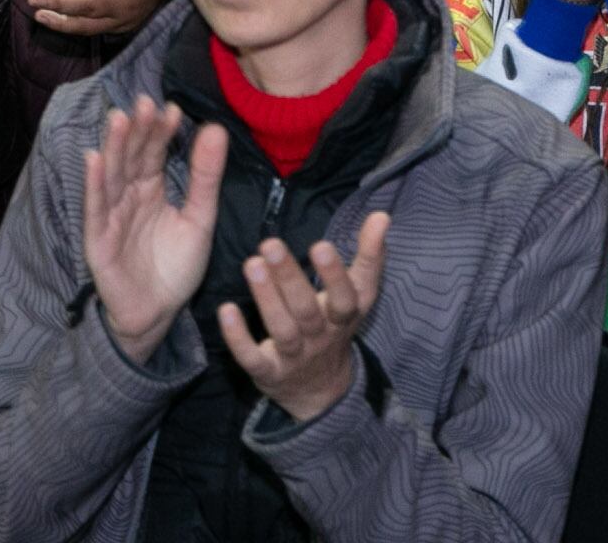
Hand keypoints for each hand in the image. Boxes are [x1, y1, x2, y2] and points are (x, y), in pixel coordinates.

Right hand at [85, 98, 225, 361]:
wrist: (157, 314)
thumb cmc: (176, 266)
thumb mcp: (200, 219)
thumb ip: (205, 177)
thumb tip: (217, 129)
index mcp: (152, 188)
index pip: (156, 152)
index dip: (162, 132)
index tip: (174, 109)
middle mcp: (129, 196)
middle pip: (132, 157)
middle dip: (138, 130)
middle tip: (145, 102)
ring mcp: (111, 215)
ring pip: (112, 175)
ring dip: (114, 147)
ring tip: (120, 118)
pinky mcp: (98, 239)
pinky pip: (95, 208)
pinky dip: (94, 184)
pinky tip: (94, 159)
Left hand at [217, 216, 388, 424]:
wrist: (322, 390)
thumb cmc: (336, 326)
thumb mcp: (359, 295)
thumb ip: (369, 255)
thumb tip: (381, 216)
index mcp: (343, 316)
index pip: (345, 298)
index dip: (334, 275)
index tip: (320, 245)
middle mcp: (319, 337)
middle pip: (306, 310)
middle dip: (289, 278)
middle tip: (270, 244)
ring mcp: (294, 357)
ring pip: (281, 330)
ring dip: (266, 298)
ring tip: (251, 264)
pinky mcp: (268, 372)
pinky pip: (252, 358)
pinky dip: (238, 338)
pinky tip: (225, 310)